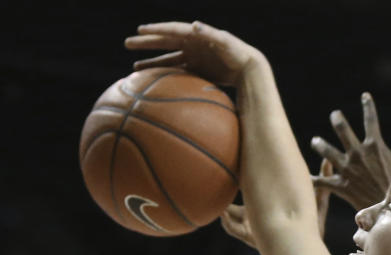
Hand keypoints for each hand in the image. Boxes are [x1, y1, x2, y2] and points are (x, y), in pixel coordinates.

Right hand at [125, 21, 263, 85]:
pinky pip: (178, 72)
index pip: (171, 30)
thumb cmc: (237, 52)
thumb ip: (210, 34)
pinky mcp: (198, 69)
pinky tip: (155, 80)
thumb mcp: (225, 42)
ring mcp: (193, 57)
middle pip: (164, 42)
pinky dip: (167, 75)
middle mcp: (191, 44)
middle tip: (128, 43)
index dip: (155, 30)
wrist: (248, 67)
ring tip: (135, 67)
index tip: (140, 30)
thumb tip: (195, 25)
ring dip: (153, 62)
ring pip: (168, 59)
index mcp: (195, 35)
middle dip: (147, 43)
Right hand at [221, 160, 333, 248]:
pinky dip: (226, 223)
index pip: (251, 189)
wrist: (312, 249)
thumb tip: (328, 161)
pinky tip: (222, 214)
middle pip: (235, 202)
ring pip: (229, 215)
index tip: (238, 162)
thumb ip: (323, 181)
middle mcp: (257, 215)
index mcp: (268, 204)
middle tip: (219, 175)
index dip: (244, 176)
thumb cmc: (314, 223)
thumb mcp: (319, 200)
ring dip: (223, 207)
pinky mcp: (252, 238)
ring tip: (217, 197)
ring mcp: (252, 226)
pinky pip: (233, 230)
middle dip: (226, 190)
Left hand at [310, 92, 390, 210]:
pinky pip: (322, 182)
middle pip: (343, 130)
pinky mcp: (341, 186)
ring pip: (328, 152)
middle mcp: (357, 154)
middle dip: (338, 120)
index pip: (371, 119)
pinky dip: (312, 179)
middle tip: (335, 115)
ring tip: (315, 141)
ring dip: (320, 145)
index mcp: (375, 145)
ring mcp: (347, 169)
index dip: (368, 105)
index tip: (364, 96)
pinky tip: (303, 176)